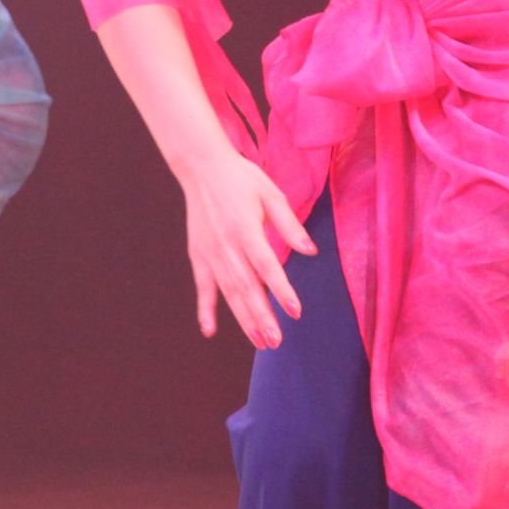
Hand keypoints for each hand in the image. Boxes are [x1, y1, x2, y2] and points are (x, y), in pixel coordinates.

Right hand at [177, 150, 313, 349]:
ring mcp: (210, 252)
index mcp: (245, 228)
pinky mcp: (198, 255)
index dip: (280, 290)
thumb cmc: (240, 178)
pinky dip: (205, 309)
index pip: (265, 265)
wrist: (201, 167)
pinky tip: (210, 331)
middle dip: (262, 316)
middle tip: (276, 341)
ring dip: (243, 319)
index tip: (295, 311)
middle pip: (246, 286)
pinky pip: (203, 287)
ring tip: (259, 341)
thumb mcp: (271, 193)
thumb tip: (310, 251)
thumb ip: (289, 224)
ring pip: (228, 292)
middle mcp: (226, 245)